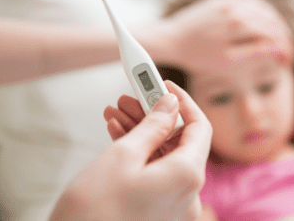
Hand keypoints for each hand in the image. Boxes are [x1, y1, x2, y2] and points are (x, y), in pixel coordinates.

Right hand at [50, 80, 211, 220]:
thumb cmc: (93, 212)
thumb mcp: (123, 155)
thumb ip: (154, 125)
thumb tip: (171, 104)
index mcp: (187, 176)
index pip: (199, 127)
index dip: (183, 102)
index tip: (165, 85)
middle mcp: (188, 193)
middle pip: (179, 140)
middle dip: (154, 115)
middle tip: (132, 96)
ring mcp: (174, 204)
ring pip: (164, 155)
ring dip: (142, 132)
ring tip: (117, 113)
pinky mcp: (159, 211)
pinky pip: (156, 173)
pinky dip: (140, 153)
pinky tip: (118, 134)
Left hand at [160, 0, 287, 72]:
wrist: (171, 39)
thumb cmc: (196, 55)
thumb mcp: (226, 61)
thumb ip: (253, 53)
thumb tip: (276, 49)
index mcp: (239, 24)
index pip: (272, 34)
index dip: (284, 49)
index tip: (287, 62)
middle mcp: (236, 8)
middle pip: (271, 20)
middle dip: (283, 37)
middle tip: (287, 52)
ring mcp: (228, 1)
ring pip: (262, 8)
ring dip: (275, 23)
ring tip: (280, 38)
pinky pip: (247, 0)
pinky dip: (261, 10)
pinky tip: (264, 20)